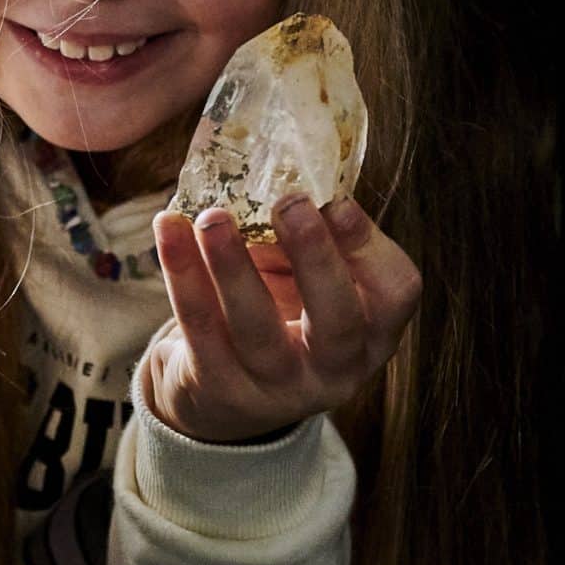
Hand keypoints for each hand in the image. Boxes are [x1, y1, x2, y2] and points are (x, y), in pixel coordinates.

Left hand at [141, 193, 422, 444]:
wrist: (224, 396)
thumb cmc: (281, 313)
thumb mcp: (310, 281)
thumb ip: (313, 236)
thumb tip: (289, 168)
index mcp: (371, 333)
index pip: (395, 295)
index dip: (370, 248)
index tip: (338, 202)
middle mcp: (335, 370)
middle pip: (337, 322)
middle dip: (315, 259)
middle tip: (290, 204)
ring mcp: (276, 388)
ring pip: (257, 329)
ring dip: (233, 267)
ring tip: (213, 217)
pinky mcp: (219, 388)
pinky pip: (199, 330)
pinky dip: (182, 275)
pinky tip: (169, 229)